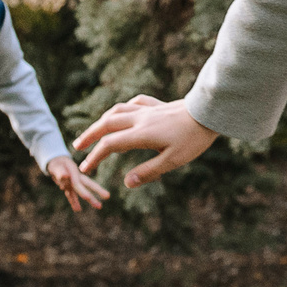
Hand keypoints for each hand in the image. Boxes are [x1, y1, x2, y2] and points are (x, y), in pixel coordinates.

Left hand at [43, 153, 110, 213]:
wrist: (54, 160)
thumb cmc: (55, 163)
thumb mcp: (55, 166)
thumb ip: (60, 172)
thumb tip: (65, 176)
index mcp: (74, 172)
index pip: (78, 183)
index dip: (83, 191)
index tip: (87, 198)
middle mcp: (76, 177)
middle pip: (88, 185)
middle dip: (97, 190)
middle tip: (108, 196)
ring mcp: (73, 182)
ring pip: (82, 192)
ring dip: (91, 199)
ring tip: (100, 207)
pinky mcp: (69, 186)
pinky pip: (72, 195)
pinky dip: (74, 201)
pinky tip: (77, 209)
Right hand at [74, 95, 220, 188]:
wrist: (209, 112)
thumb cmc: (194, 138)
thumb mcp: (173, 160)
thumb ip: (149, 171)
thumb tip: (127, 183)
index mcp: (141, 134)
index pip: (110, 145)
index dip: (95, 157)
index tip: (86, 168)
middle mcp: (140, 119)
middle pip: (106, 124)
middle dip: (89, 136)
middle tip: (77, 147)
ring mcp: (148, 110)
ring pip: (117, 111)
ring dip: (102, 121)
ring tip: (94, 130)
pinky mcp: (158, 105)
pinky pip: (135, 103)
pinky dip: (123, 108)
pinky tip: (124, 112)